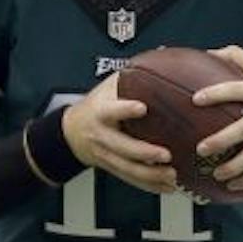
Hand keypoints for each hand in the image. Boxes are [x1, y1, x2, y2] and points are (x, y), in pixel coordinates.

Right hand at [63, 71, 176, 194]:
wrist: (71, 132)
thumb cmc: (97, 105)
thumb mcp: (108, 86)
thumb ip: (132, 75)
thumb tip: (162, 53)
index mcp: (100, 112)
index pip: (111, 110)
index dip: (124, 109)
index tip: (141, 107)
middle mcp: (102, 136)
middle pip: (121, 147)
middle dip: (143, 153)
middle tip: (165, 154)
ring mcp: (106, 155)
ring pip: (128, 169)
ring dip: (151, 175)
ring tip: (172, 176)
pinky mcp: (112, 168)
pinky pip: (131, 180)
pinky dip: (150, 186)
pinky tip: (169, 188)